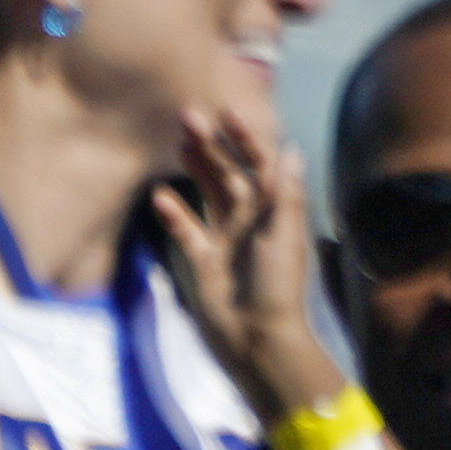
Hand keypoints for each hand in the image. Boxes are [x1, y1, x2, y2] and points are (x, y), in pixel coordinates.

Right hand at [149, 104, 332, 414]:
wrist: (257, 338)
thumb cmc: (276, 287)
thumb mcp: (283, 237)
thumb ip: (284, 196)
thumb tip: (291, 150)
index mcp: (274, 211)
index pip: (261, 165)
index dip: (247, 138)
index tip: (228, 111)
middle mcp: (250, 219)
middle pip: (230, 173)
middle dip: (213, 145)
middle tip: (188, 115)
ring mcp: (225, 238)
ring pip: (208, 194)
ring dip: (195, 168)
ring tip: (177, 141)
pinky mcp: (203, 260)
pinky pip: (187, 230)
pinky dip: (174, 213)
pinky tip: (159, 195)